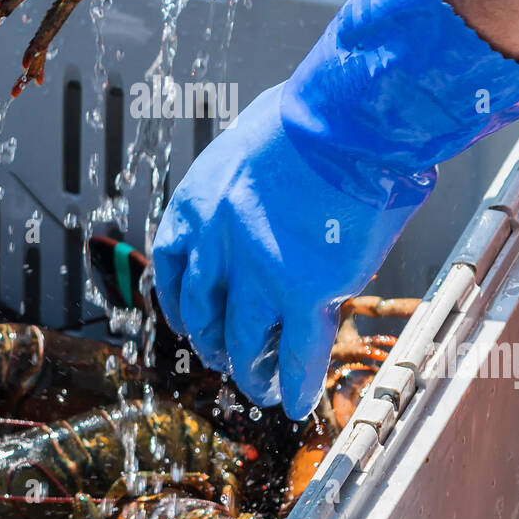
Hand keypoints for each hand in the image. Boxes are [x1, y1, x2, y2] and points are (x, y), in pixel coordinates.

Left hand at [152, 83, 414, 418]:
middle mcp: (215, 244)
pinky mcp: (305, 291)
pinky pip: (298, 353)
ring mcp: (258, 272)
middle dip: (212, 339)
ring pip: (244, 342)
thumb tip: (264, 189)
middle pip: (202, 312)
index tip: (185, 317)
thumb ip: (248, 180)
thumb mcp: (252, 139)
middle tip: (226, 354)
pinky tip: (298, 401)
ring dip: (251, 371)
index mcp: (197, 202)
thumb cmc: (313, 117)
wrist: (349, 119)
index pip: (169, 265)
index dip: (176, 299)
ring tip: (261, 386)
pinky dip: (297, 383)